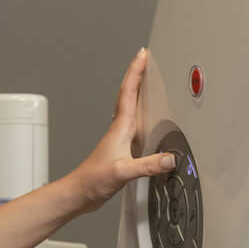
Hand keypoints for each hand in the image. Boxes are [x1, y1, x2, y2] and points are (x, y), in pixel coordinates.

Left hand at [70, 50, 177, 213]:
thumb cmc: (92, 180)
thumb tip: (169, 158)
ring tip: (146, 79)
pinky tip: (145, 119)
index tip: (142, 55)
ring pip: (130, 107)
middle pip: (129, 94)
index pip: (128, 92)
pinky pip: (133, 123)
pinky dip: (140, 113)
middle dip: (137, 74)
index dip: (135, 71)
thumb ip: (147, 166)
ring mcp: (120, 138)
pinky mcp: (121, 149)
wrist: (79, 193)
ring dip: (137, 91)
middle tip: (144, 59)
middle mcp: (119, 129)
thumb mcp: (123, 172)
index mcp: (120, 128)